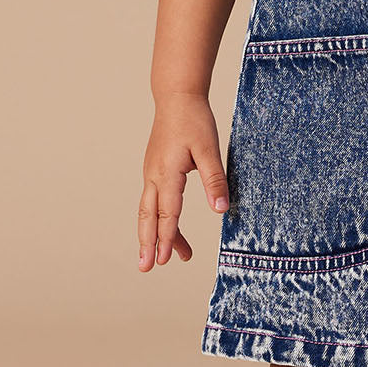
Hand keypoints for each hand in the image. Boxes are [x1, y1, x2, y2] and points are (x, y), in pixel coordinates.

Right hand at [137, 93, 229, 268]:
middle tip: (147, 268)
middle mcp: (154, 175)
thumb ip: (214, 180)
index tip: (164, 260)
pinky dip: (158, 218)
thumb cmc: (194, 120)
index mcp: (167, 172)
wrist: (177, 97)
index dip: (166, 237)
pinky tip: (167, 229)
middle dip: (149, 243)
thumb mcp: (209, 148)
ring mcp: (152, 173)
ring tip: (169, 257)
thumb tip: (220, 211)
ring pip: (150, 210)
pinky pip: (154, 200)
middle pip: (149, 216)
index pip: (167, 211)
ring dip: (156, 234)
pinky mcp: (155, 170)